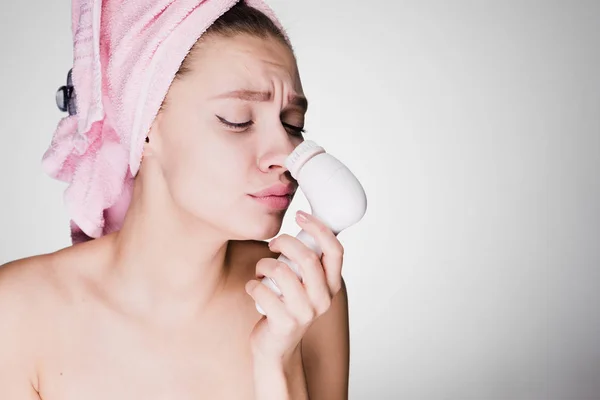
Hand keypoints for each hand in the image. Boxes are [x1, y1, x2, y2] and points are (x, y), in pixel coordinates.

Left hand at [245, 210, 344, 362]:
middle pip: (307, 257)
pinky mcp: (283, 322)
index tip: (301, 215)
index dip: (319, 228)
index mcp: (332, 286)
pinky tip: (254, 288)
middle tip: (274, 243)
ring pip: (281, 271)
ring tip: (261, 271)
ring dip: (264, 264)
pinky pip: (261, 290)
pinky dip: (252, 284)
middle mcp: (323, 300)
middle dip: (285, 242)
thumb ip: (310, 261)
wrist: (277, 347)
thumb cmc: (290, 306)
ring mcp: (304, 313)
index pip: (335, 251)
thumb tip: (306, 223)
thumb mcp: (308, 285)